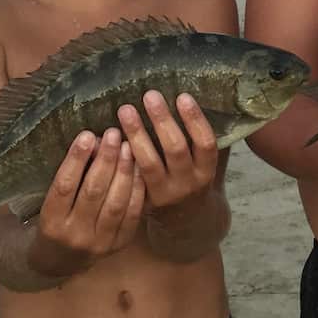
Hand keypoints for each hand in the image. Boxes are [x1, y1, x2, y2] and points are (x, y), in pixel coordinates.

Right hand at [26, 129, 144, 277]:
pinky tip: (139, 169)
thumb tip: (94, 141)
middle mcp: (74, 235)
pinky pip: (131, 215)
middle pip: (92, 193)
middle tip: (114, 134)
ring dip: (124, 172)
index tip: (87, 135)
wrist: (60, 262)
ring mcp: (98, 243)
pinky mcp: (118, 245)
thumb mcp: (52, 200)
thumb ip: (70, 175)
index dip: (76, 159)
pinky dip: (137, 190)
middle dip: (105, 160)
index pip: (64, 186)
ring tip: (128, 146)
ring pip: (115, 203)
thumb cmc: (55, 221)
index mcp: (51, 222)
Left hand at [121, 91, 218, 209]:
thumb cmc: (196, 178)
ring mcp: (164, 194)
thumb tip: (204, 98)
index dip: (195, 120)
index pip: (205, 143)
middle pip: (175, 150)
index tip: (183, 96)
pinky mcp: (143, 200)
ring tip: (125, 110)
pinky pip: (130, 176)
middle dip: (162, 121)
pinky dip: (120, 155)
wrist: (187, 222)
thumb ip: (203, 140)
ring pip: (148, 163)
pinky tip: (110, 136)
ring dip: (136, 135)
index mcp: (206, 170)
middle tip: (150, 95)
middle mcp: (188, 183)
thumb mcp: (207, 163)